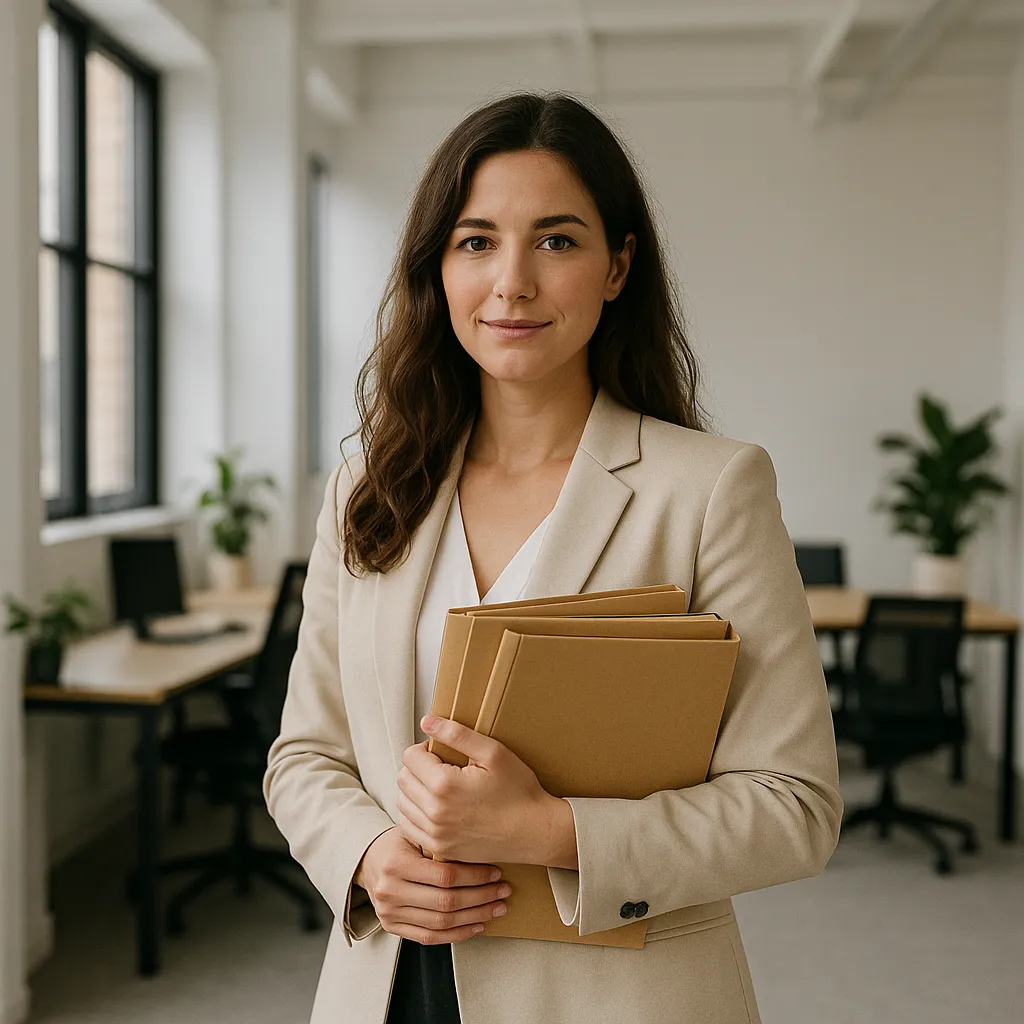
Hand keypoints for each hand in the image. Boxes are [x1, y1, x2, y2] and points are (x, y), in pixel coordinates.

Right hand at [354, 827, 511, 944]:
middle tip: (503, 891)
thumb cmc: (398, 843)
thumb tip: (482, 846)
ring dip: (475, 917)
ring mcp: (390, 913)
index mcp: (396, 864)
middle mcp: (390, 891)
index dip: (475, 877)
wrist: (369, 861)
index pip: (445, 876)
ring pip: (441, 922)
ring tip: (496, 908)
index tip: (495, 872)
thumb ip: (440, 841)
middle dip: (481, 898)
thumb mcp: (414, 833)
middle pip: (446, 902)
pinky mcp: (392, 927)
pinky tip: (476, 925)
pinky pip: (430, 937)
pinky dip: (457, 934)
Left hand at [396, 715, 572, 865]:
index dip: (425, 749)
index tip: (443, 753)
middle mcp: (434, 812)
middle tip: (443, 768)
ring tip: (440, 788)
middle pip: (403, 778)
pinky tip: (436, 808)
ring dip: (415, 791)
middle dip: (418, 768)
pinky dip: (416, 814)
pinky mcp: (439, 848)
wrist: (535, 832)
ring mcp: (435, 834)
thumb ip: (457, 734)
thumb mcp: (493, 753)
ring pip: (402, 803)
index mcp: (444, 784)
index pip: (409, 756)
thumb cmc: (519, 791)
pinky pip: (409, 828)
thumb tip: (427, 721)